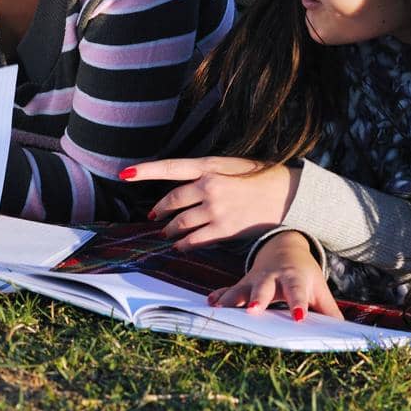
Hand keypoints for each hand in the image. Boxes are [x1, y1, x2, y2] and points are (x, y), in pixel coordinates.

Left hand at [121, 156, 299, 249]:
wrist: (287, 195)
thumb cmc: (257, 176)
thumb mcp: (229, 165)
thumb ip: (204, 172)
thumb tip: (183, 182)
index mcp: (209, 167)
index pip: (169, 168)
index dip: (145, 171)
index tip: (124, 173)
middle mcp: (209, 187)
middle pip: (172, 201)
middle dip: (160, 211)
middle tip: (155, 216)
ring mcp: (216, 209)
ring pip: (181, 223)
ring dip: (170, 230)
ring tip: (166, 232)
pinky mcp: (225, 229)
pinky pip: (196, 239)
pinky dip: (184, 243)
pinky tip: (180, 245)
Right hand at [208, 231, 342, 320]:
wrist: (284, 248)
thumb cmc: (304, 275)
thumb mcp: (319, 288)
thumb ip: (329, 310)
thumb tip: (344, 333)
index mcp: (294, 278)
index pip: (297, 292)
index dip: (298, 303)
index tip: (299, 317)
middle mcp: (272, 277)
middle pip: (265, 288)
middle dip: (259, 299)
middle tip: (253, 311)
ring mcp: (255, 280)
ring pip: (242, 289)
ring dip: (232, 298)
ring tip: (221, 308)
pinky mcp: (243, 283)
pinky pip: (230, 289)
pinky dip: (220, 296)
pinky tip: (210, 303)